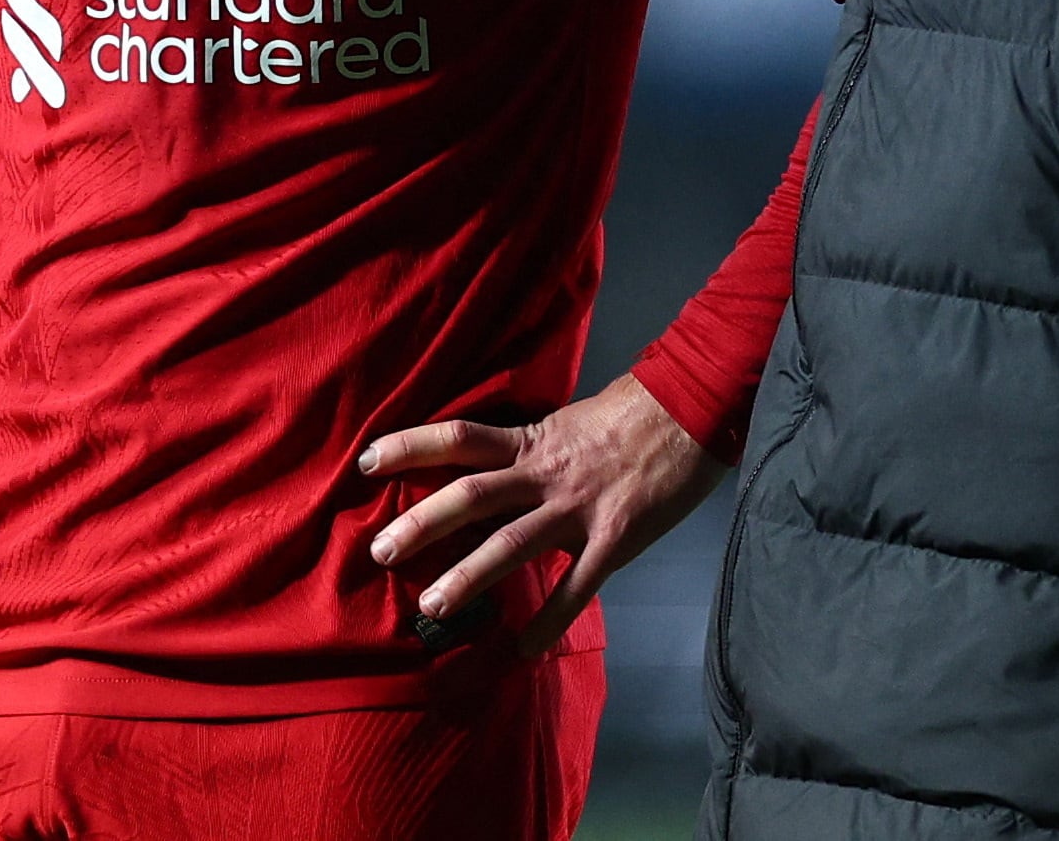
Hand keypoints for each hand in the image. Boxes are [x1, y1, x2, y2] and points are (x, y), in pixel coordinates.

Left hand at [360, 374, 726, 656]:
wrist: (692, 410)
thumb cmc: (628, 415)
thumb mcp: (565, 422)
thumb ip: (527, 451)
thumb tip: (484, 472)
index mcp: (531, 441)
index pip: (459, 438)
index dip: (412, 447)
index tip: (367, 462)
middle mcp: (545, 474)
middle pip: (472, 495)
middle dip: (424, 524)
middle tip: (381, 552)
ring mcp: (578, 508)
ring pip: (513, 544)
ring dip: (470, 577)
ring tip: (433, 607)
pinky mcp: (614, 538)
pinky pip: (577, 586)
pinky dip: (550, 620)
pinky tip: (524, 649)